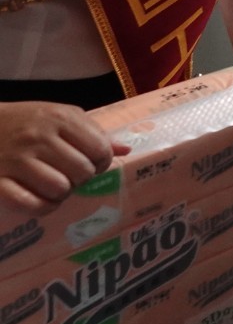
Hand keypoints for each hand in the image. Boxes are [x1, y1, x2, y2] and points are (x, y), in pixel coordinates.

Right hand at [0, 102, 122, 213]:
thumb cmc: (26, 121)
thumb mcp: (60, 116)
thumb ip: (92, 132)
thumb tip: (126, 149)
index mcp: (60, 118)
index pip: (100, 150)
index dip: (101, 163)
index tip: (91, 164)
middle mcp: (39, 138)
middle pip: (82, 172)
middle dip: (82, 179)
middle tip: (70, 176)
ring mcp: (16, 160)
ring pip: (59, 189)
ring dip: (61, 194)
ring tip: (54, 186)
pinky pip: (31, 204)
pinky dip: (41, 208)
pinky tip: (40, 199)